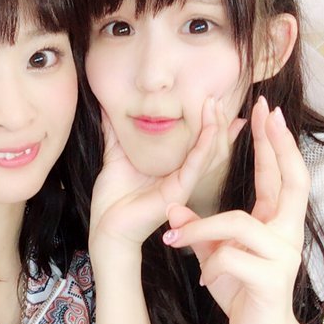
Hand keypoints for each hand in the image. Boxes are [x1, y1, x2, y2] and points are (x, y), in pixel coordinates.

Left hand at [89, 98, 245, 249]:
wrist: (106, 227)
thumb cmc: (112, 198)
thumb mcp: (115, 156)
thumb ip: (115, 132)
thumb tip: (106, 106)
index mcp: (170, 167)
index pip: (193, 140)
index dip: (203, 120)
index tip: (209, 97)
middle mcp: (180, 175)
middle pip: (206, 144)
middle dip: (214, 120)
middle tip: (217, 96)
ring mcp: (182, 185)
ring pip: (207, 154)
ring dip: (214, 129)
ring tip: (216, 106)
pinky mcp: (178, 193)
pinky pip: (195, 168)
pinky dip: (204, 148)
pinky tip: (210, 130)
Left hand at [163, 97, 310, 323]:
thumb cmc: (241, 289)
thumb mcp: (215, 254)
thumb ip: (200, 230)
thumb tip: (175, 208)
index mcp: (275, 222)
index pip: (279, 175)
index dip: (274, 143)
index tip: (268, 111)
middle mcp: (287, 233)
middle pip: (291, 181)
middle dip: (277, 145)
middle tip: (267, 113)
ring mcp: (283, 256)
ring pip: (238, 224)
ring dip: (202, 229)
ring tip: (175, 238)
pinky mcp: (271, 280)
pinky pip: (230, 259)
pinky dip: (209, 266)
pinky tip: (204, 281)